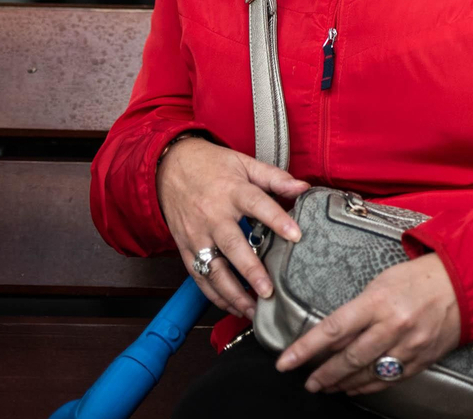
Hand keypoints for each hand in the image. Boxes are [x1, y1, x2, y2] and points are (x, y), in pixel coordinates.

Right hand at [156, 135, 308, 318]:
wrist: (168, 167)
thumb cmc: (211, 165)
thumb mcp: (244, 163)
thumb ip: (274, 177)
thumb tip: (303, 187)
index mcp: (232, 192)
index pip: (258, 205)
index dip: (278, 220)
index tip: (296, 236)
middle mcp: (213, 216)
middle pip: (233, 246)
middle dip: (251, 271)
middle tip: (268, 291)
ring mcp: (197, 234)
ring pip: (213, 268)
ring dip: (232, 292)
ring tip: (252, 309)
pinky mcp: (185, 247)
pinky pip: (198, 275)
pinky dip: (214, 294)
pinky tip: (232, 306)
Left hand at [277, 253, 461, 396]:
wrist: (464, 284)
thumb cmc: (420, 278)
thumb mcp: (382, 283)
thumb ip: (358, 309)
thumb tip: (332, 336)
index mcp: (379, 301)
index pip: (333, 329)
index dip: (305, 349)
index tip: (285, 362)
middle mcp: (393, 326)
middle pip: (348, 358)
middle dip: (322, 374)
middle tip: (308, 382)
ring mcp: (408, 346)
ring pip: (367, 374)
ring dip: (341, 383)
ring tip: (325, 387)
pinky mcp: (421, 359)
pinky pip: (388, 380)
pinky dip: (367, 386)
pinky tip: (353, 387)